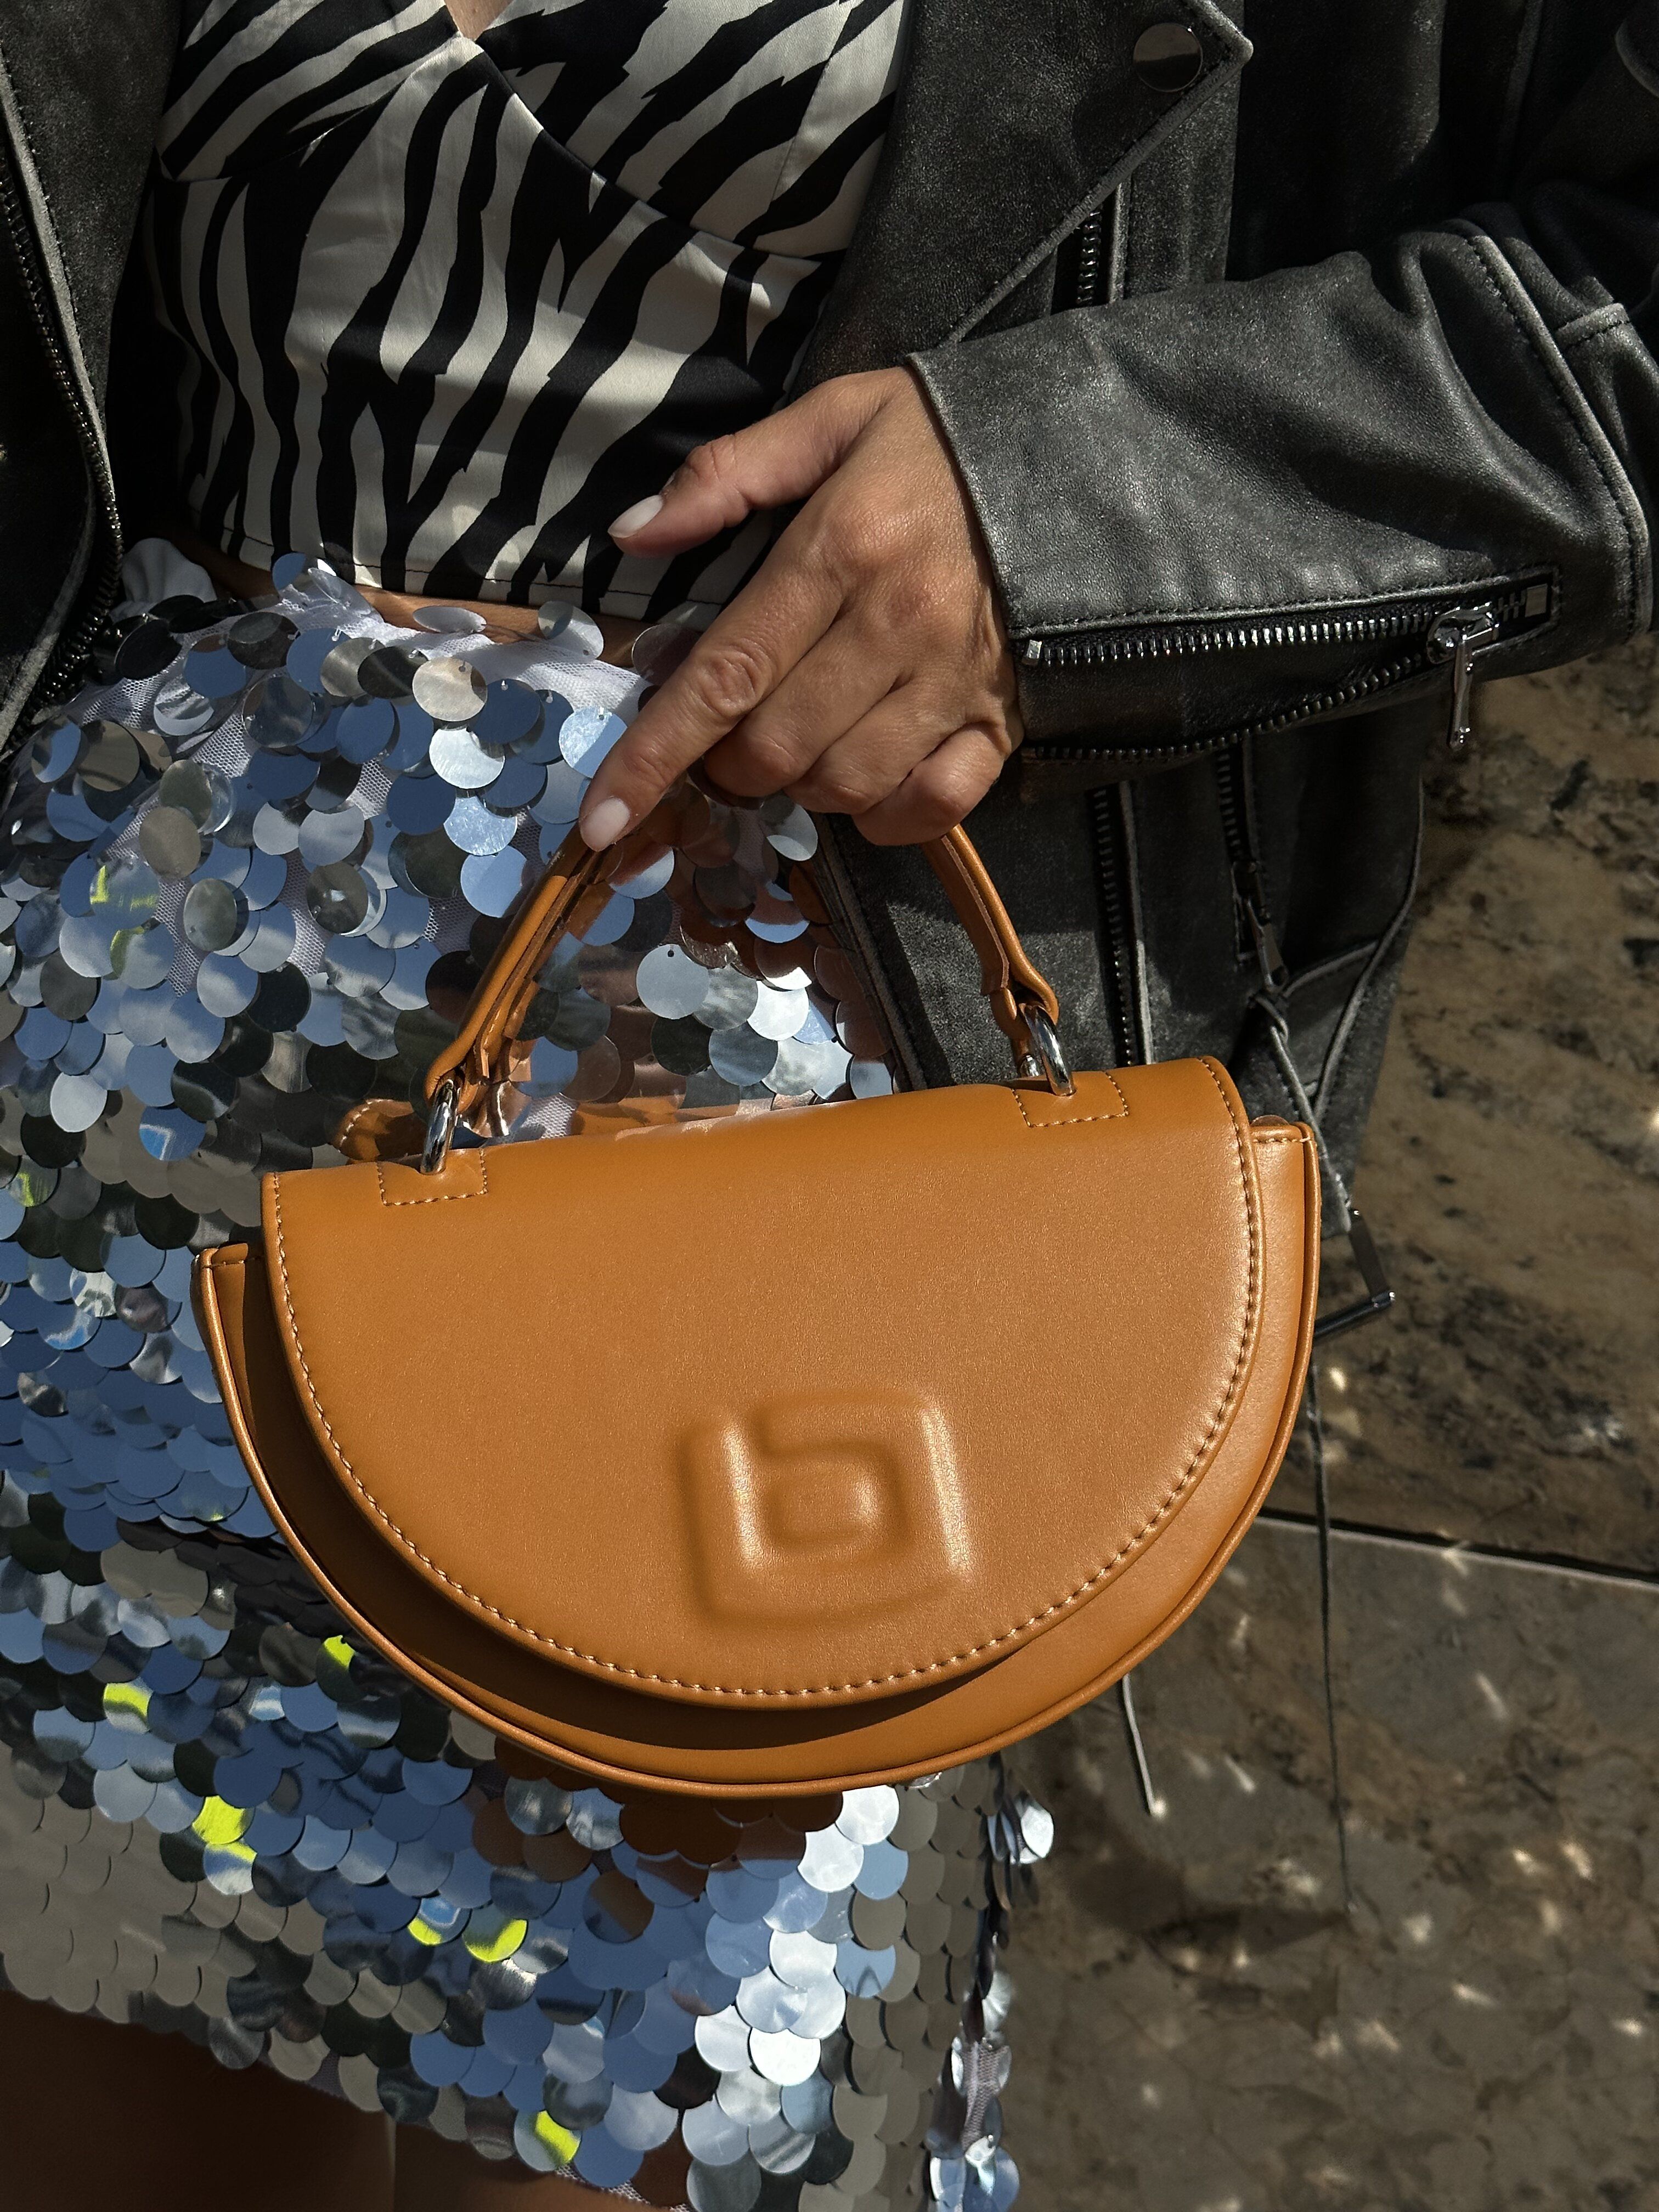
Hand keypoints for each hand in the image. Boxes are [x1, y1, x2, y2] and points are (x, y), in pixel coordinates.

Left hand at [578, 367, 1021, 850]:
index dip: (654, 754)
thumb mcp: (835, 418)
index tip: (601, 818)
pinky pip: (932, 806)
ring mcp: (953, 682)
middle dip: (728, 761)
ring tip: (802, 741)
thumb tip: (632, 536)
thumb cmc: (942, 440)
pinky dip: (887, 816)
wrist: (1085, 458)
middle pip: (774, 748)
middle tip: (730, 732)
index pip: (725, 673)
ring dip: (801, 784)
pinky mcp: (1001, 720)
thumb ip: (729, 475)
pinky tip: (869, 783)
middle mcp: (895, 627)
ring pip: (844, 785)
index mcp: (839, 549)